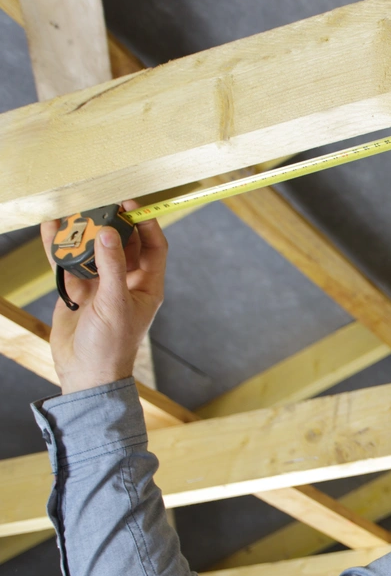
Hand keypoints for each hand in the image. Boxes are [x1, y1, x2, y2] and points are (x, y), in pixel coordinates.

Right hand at [41, 200, 167, 394]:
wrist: (86, 373)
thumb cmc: (111, 345)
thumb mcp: (115, 303)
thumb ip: (111, 267)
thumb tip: (109, 233)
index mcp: (147, 286)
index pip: (154, 247)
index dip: (145, 224)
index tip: (131, 204)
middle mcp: (126, 282)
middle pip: (122, 243)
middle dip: (112, 223)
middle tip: (99, 203)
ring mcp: (101, 285)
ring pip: (94, 250)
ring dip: (84, 232)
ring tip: (74, 210)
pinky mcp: (78, 290)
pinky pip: (70, 262)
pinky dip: (61, 246)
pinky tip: (52, 228)